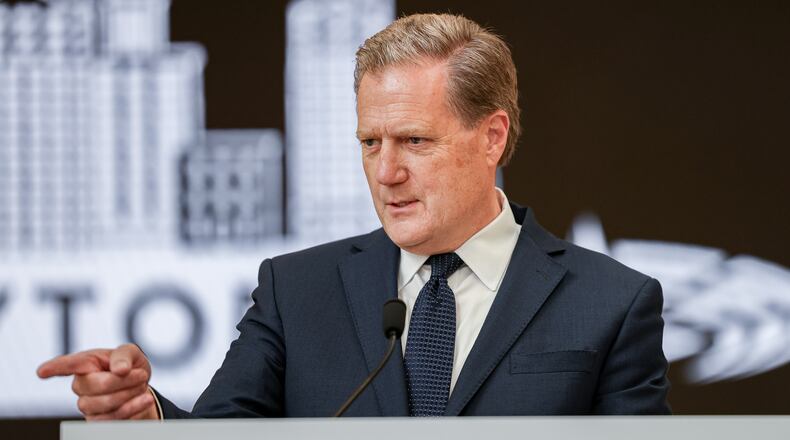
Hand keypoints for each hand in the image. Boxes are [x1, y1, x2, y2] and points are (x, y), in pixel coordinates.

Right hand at [37, 343, 158, 419]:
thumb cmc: (130, 366)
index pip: (66, 365)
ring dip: (130, 394)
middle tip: (141, 374)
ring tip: (142, 385)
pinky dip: (133, 408)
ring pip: (104, 404)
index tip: (42, 371)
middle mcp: (80, 385)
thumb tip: (119, 369)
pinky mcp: (96, 421)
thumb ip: (124, 355)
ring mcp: (86, 405)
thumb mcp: (131, 353)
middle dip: (124, 380)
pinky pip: (112, 419)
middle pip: (96, 385)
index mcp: (85, 363)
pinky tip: (144, 399)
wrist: (141, 387)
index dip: (54, 368)